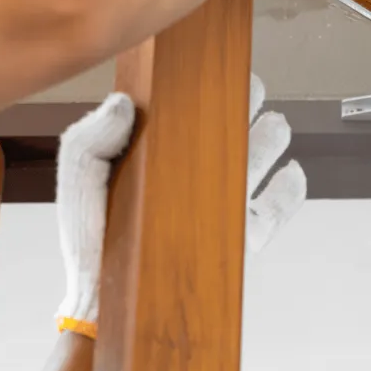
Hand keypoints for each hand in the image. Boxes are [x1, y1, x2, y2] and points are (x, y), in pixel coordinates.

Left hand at [53, 77, 305, 332]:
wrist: (108, 301)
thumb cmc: (91, 239)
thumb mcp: (81, 179)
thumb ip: (91, 139)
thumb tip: (121, 102)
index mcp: (167, 149)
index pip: (198, 108)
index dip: (213, 85)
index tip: (218, 69)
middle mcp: (201, 170)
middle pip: (238, 124)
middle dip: (249, 103)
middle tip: (249, 91)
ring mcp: (226, 202)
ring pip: (263, 156)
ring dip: (272, 136)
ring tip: (272, 125)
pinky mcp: (243, 236)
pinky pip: (279, 208)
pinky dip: (290, 188)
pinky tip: (289, 171)